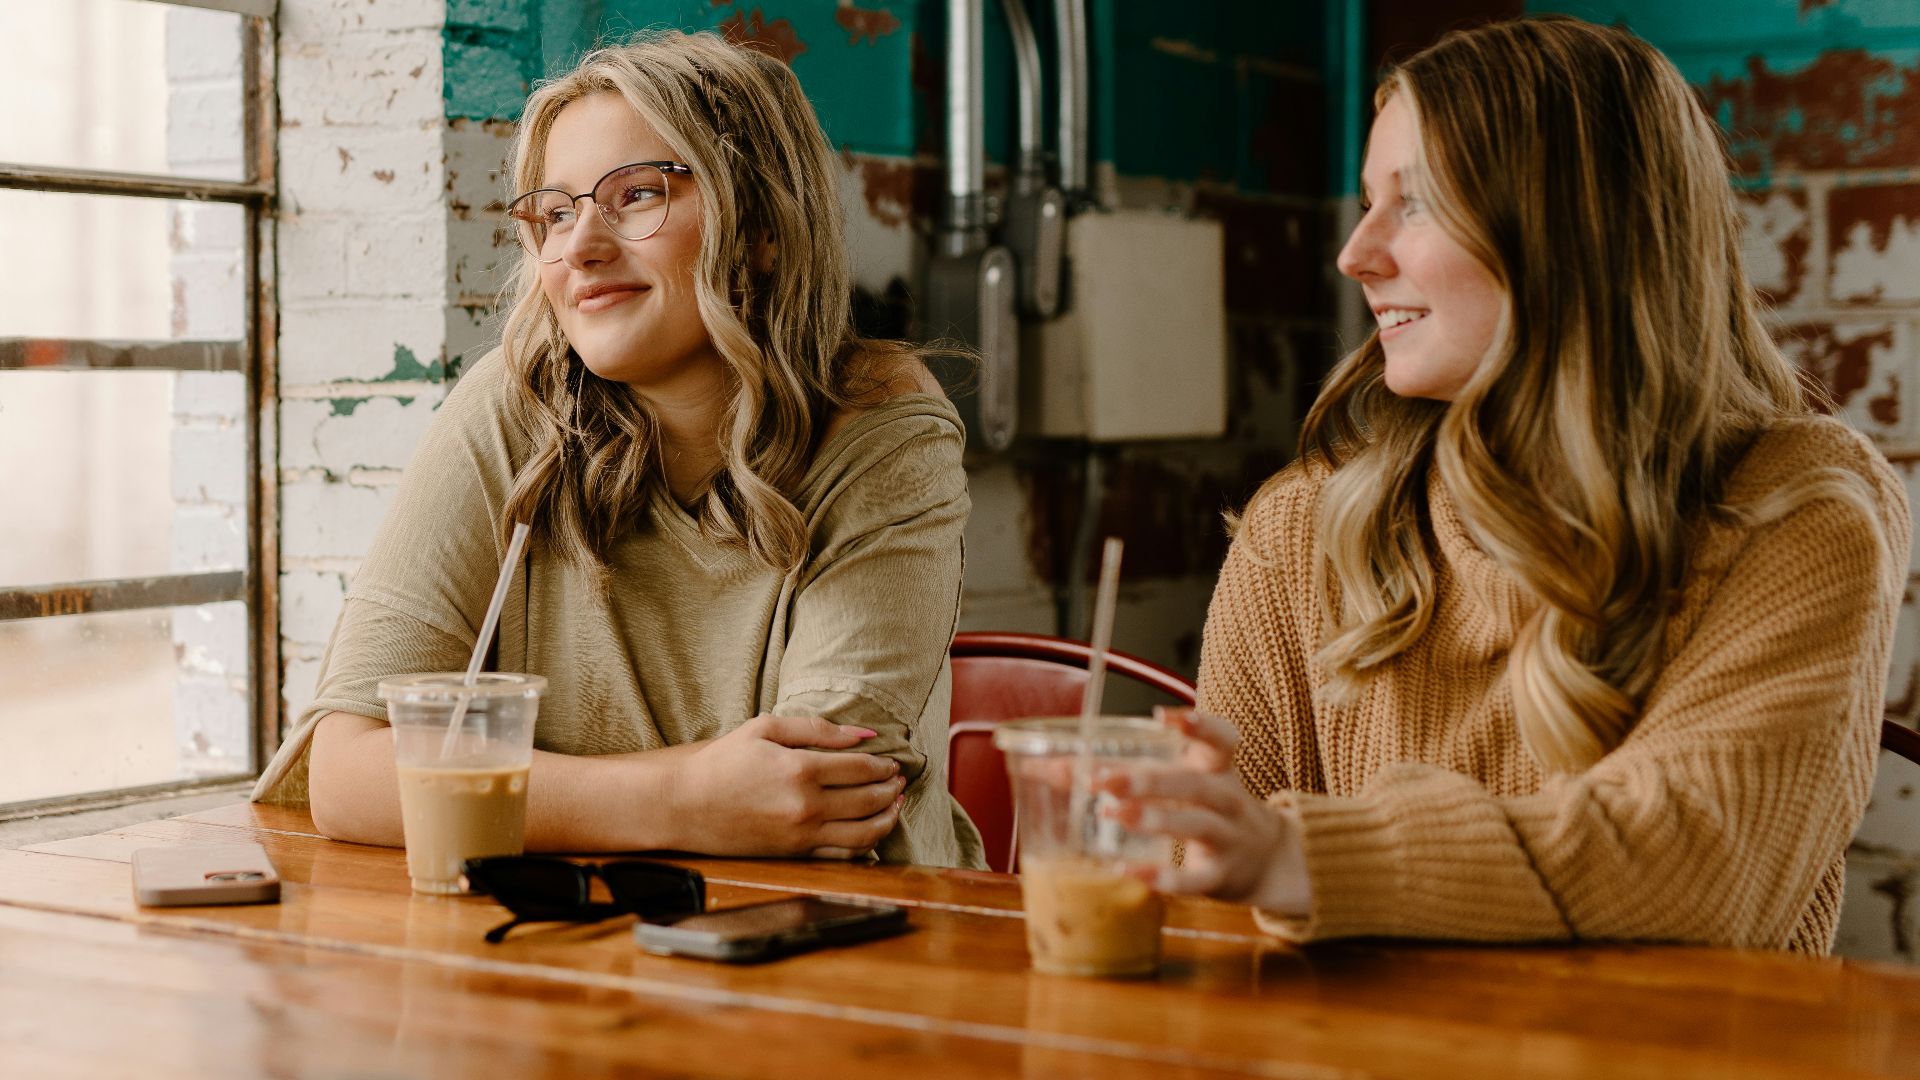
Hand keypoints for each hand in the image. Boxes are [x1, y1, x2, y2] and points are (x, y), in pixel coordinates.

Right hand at [667, 714, 905, 858]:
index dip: (883, 765)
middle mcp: (807, 805)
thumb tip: (863, 735)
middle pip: (869, 799)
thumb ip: (817, 729)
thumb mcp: (765, 729)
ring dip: (888, 818)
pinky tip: (873, 833)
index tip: (892, 762)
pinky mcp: (795, 854)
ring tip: (895, 805)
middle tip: (900, 781)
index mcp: (801, 769)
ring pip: (865, 833)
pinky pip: (843, 855)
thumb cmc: (722, 763)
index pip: (862, 768)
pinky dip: (867, 846)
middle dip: (892, 789)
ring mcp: (802, 835)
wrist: (683, 805)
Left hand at [1099, 707, 1310, 915]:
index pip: (1220, 739)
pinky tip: (1127, 872)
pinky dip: (1162, 877)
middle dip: (1150, 780)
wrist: (1266, 860)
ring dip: (1155, 819)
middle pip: (1194, 784)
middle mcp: (1227, 799)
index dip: (1198, 725)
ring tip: (1113, 814)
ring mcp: (1227, 838)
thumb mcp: (1180, 783)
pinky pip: (1193, 879)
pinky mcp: (1220, 876)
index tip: (1163, 717)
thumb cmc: (1207, 810)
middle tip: (1105, 780)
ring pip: (1197, 825)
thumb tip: (1043, 767)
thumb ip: (1122, 772)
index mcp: (1216, 769)